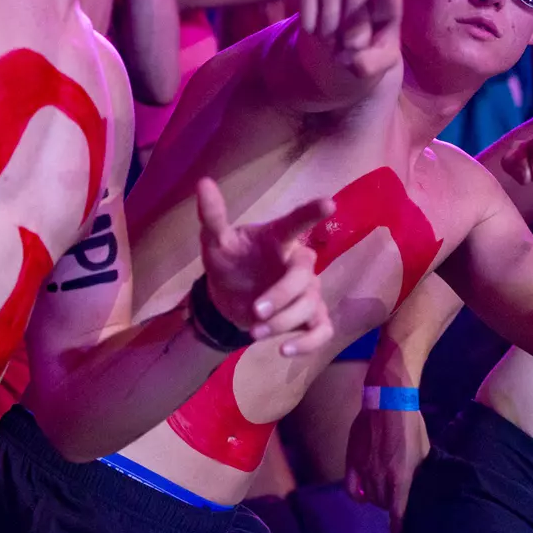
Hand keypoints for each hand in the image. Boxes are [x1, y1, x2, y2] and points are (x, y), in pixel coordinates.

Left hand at [196, 178, 335, 356]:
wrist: (228, 297)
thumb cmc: (230, 262)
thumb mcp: (216, 241)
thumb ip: (213, 216)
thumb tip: (203, 182)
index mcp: (279, 239)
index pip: (297, 222)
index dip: (312, 213)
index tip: (329, 204)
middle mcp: (297, 263)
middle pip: (304, 276)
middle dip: (282, 295)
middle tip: (255, 311)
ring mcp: (307, 291)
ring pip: (309, 306)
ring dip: (282, 322)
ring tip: (253, 332)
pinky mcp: (309, 317)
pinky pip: (322, 330)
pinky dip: (307, 344)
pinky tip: (284, 350)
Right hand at [298, 0, 401, 81]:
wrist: (337, 54)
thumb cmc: (363, 55)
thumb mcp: (375, 66)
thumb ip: (372, 64)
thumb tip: (356, 62)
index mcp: (386, 6)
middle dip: (353, 12)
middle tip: (348, 44)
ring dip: (329, 13)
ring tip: (329, 39)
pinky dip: (308, 8)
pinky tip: (311, 29)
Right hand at [344, 404, 428, 532]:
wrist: (387, 401)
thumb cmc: (410, 424)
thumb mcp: (422, 450)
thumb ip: (417, 471)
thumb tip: (416, 485)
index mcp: (400, 476)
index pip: (397, 510)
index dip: (397, 524)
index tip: (396, 532)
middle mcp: (380, 477)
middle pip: (381, 504)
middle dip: (388, 505)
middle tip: (393, 499)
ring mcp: (364, 469)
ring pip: (367, 497)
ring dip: (375, 498)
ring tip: (381, 492)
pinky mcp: (352, 460)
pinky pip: (350, 488)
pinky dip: (357, 495)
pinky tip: (362, 494)